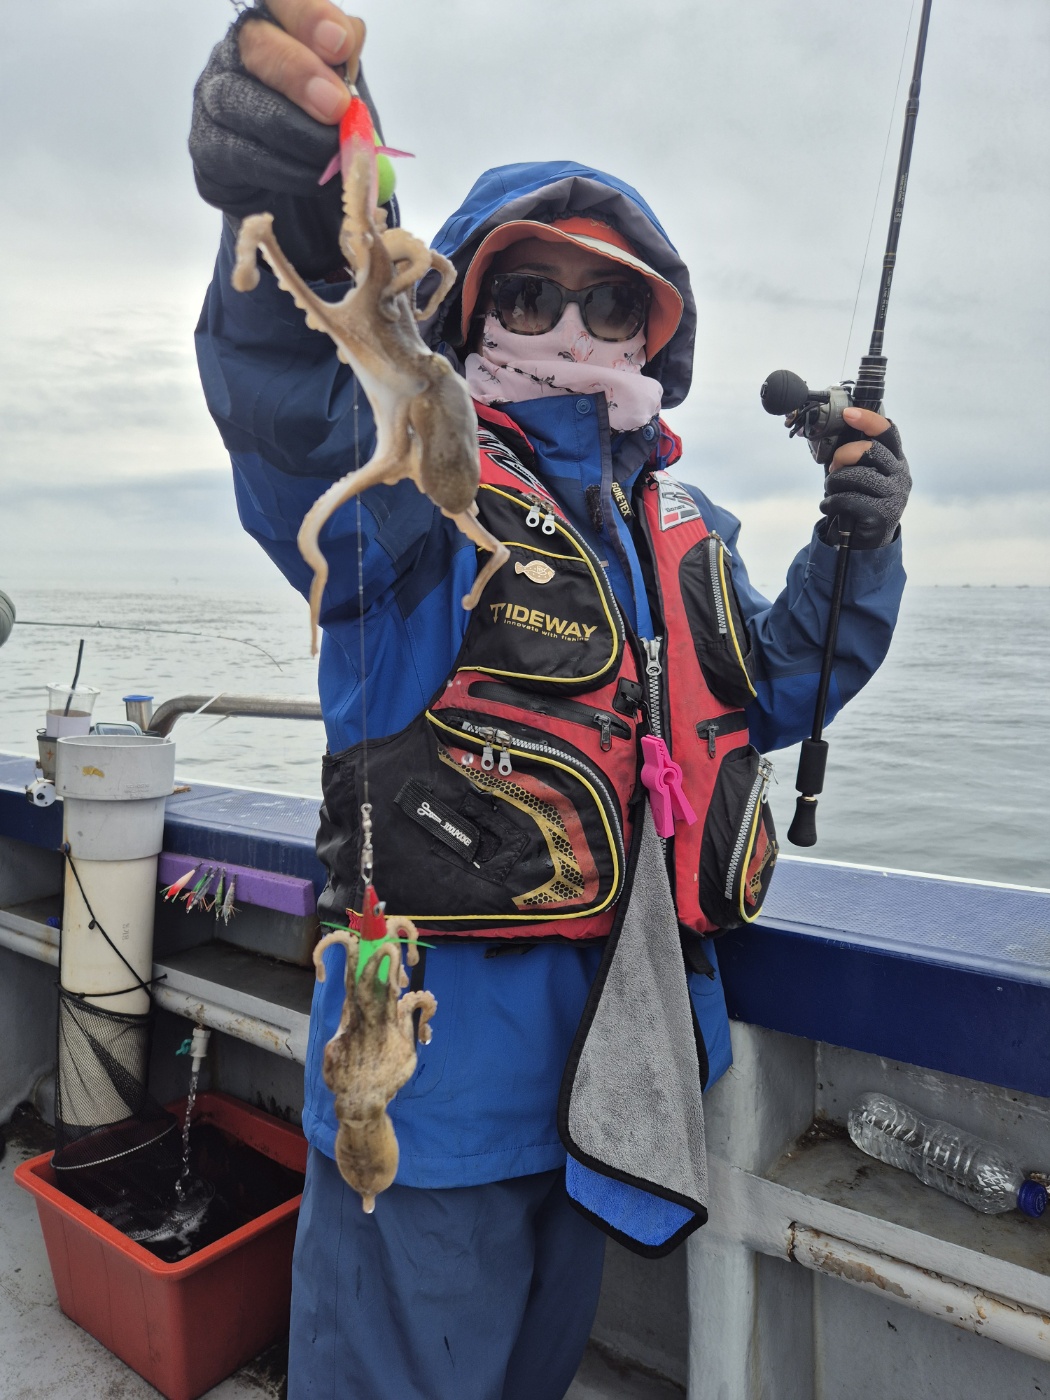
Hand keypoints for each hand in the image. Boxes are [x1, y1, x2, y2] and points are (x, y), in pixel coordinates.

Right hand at [190, 2, 384, 277]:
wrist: (302, 196)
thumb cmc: (325, 135)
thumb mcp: (349, 98)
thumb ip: (347, 68)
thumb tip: (348, 41)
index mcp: (278, 26)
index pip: (281, 1)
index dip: (307, 15)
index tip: (339, 44)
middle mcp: (238, 52)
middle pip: (256, 44)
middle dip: (299, 74)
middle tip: (336, 107)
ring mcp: (214, 95)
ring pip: (240, 101)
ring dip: (294, 132)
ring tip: (331, 156)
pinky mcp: (205, 144)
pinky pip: (236, 152)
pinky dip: (279, 168)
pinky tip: (307, 177)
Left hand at [819, 406, 910, 549]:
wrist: (868, 540)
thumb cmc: (861, 500)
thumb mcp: (862, 474)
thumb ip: (855, 456)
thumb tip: (834, 433)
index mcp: (896, 460)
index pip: (888, 432)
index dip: (868, 420)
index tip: (848, 414)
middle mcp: (901, 475)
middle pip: (870, 450)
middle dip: (843, 456)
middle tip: (832, 469)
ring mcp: (895, 495)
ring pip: (857, 475)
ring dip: (834, 482)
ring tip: (830, 490)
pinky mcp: (882, 514)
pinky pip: (848, 499)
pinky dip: (830, 502)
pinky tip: (828, 506)